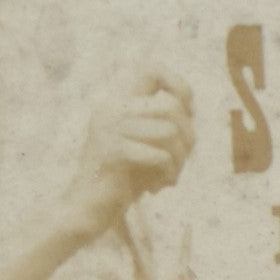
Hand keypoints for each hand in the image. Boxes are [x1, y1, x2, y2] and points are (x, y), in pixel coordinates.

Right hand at [65, 66, 195, 235]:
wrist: (88, 210)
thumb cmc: (124, 178)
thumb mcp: (147, 144)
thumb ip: (166, 124)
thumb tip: (191, 111)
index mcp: (116, 101)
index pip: (149, 69)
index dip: (177, 84)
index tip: (187, 112)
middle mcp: (109, 108)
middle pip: (172, 107)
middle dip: (188, 138)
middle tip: (180, 162)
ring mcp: (108, 128)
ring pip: (171, 131)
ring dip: (180, 160)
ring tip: (170, 177)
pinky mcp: (112, 151)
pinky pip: (161, 155)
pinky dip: (168, 174)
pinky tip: (157, 188)